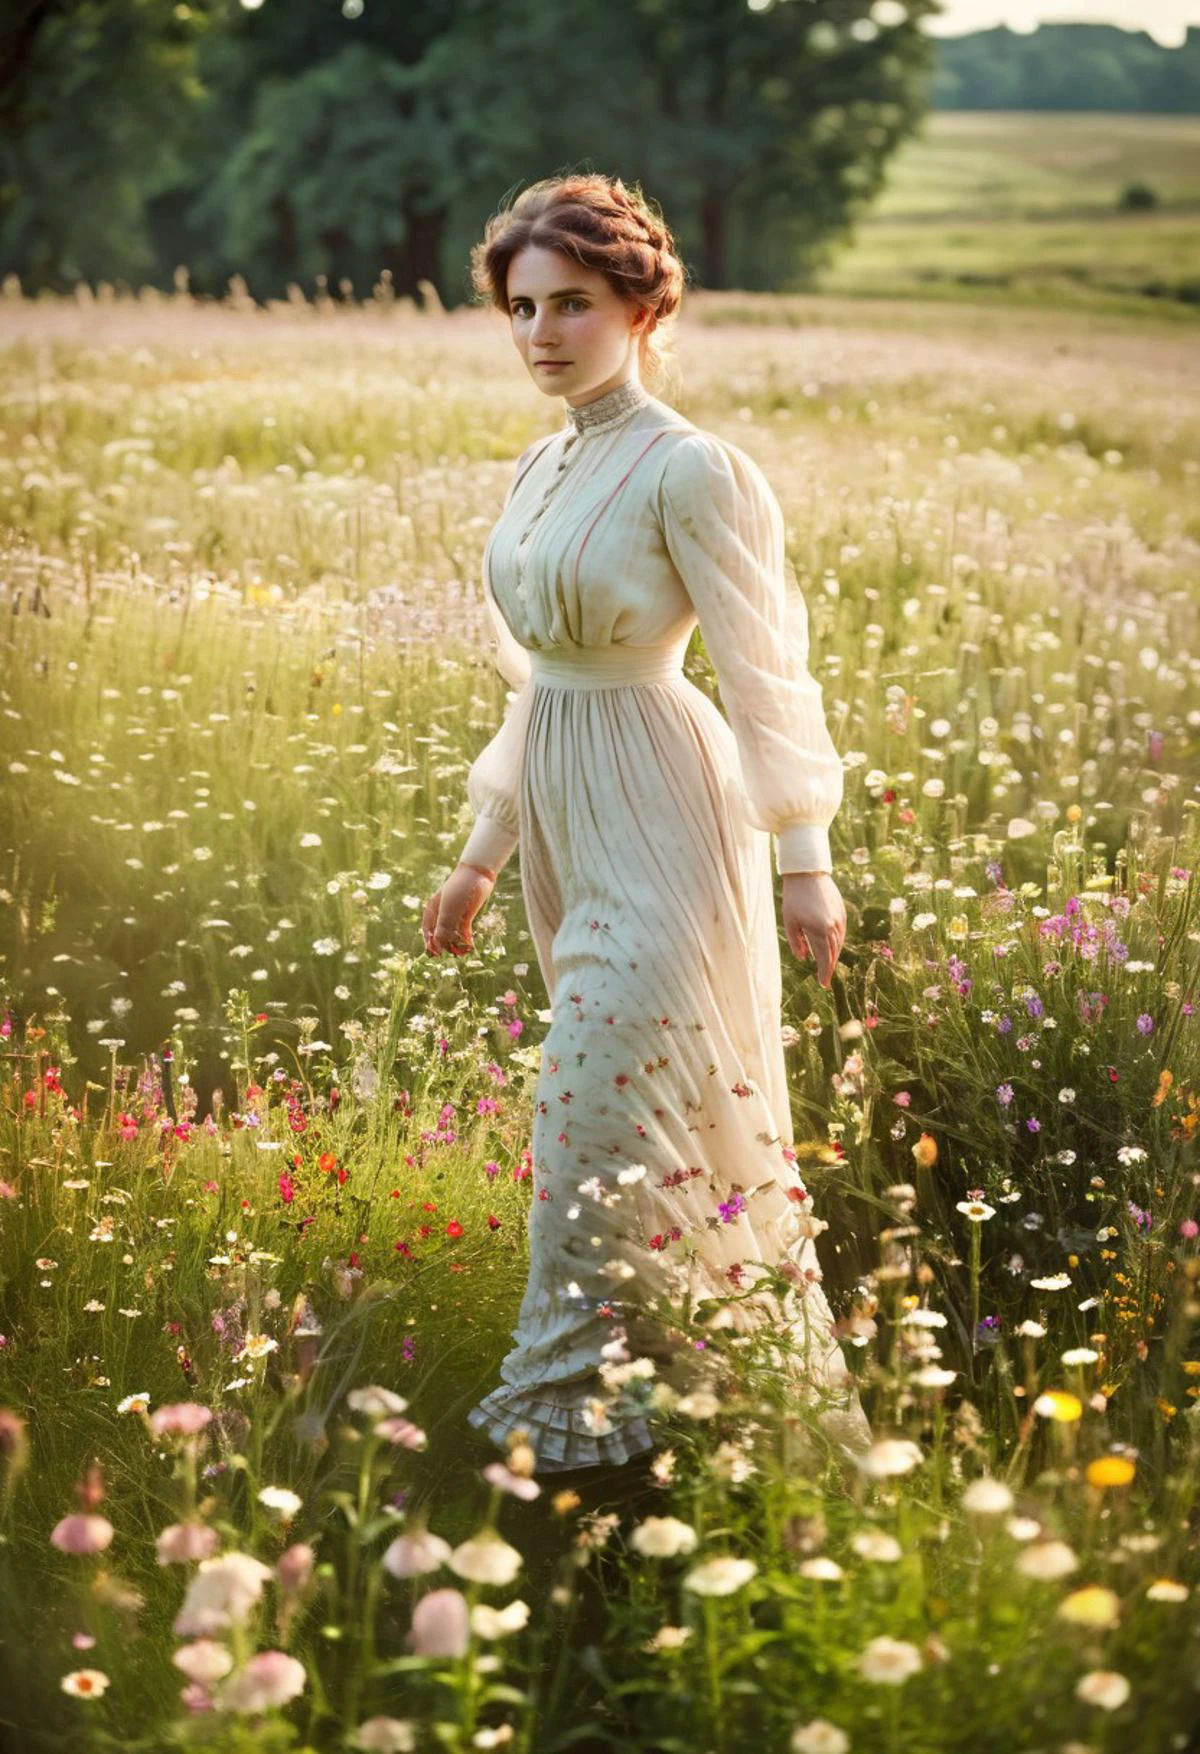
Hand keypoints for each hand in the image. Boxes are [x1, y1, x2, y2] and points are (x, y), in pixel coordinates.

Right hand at [422, 863, 494, 956]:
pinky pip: (464, 931)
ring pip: (452, 934)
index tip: (436, 954)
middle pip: (440, 934)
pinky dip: (465, 939)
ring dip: (456, 944)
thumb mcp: (449, 909)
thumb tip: (437, 945)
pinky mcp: (467, 915)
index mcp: (433, 911)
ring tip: (462, 953)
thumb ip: (443, 927)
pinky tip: (470, 945)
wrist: (479, 874)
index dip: (430, 943)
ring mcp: (455, 915)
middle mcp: (442, 914)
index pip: (427, 931)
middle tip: (452, 955)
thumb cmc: (459, 889)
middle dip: (445, 946)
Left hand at [781, 871, 845, 987]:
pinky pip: (841, 933)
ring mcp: (840, 919)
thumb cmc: (794, 898)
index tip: (823, 984)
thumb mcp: (790, 922)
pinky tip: (830, 947)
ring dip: (833, 955)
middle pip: (833, 953)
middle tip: (825, 979)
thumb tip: (804, 958)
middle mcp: (832, 926)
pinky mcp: (842, 912)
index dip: (824, 973)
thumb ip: (796, 943)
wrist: (807, 874)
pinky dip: (836, 943)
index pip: (824, 958)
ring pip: (839, 943)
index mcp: (818, 930)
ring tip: (826, 965)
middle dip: (829, 967)